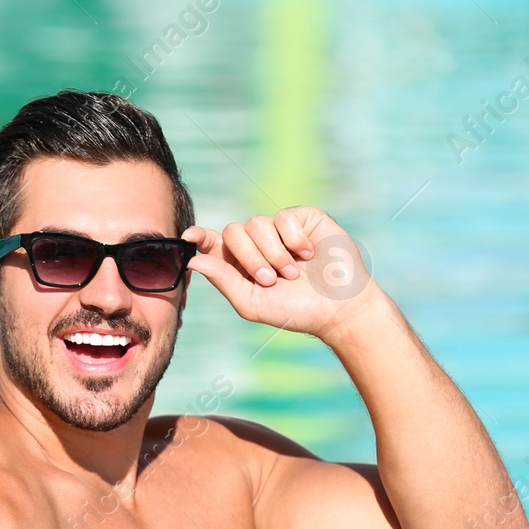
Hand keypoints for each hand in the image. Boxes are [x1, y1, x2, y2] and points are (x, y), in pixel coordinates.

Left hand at [182, 206, 378, 338]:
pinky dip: (293, 239)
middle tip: (271, 279)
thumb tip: (193, 261)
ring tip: (292, 273)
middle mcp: (258, 244)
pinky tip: (308, 255)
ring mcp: (280, 230)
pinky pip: (283, 217)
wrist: (338, 307)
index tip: (189, 236)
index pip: (214, 243)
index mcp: (241, 264)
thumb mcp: (252, 303)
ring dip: (274, 252)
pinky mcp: (302, 219)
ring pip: (257, 223)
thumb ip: (223, 280)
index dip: (200, 236)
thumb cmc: (296, 311)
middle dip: (249, 257)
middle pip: (233, 232)